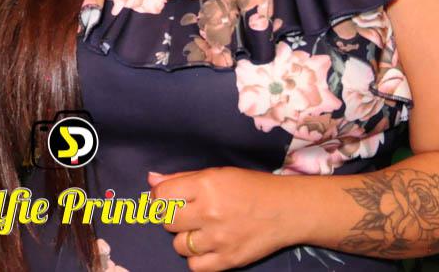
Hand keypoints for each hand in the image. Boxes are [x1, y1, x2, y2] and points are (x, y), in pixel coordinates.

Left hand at [147, 167, 294, 270]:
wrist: (287, 210)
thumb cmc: (251, 187)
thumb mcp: (218, 174)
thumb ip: (182, 178)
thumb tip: (151, 180)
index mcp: (206, 186)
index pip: (162, 195)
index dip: (160, 197)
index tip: (168, 198)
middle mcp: (209, 212)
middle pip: (167, 221)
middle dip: (173, 217)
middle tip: (188, 214)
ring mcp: (218, 239)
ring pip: (178, 245)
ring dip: (186, 238)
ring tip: (202, 230)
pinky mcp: (228, 260)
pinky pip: (195, 266)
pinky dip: (197, 258)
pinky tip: (208, 246)